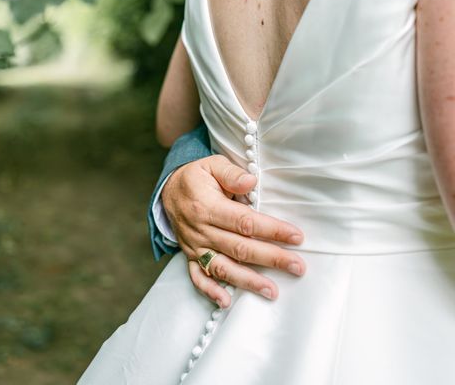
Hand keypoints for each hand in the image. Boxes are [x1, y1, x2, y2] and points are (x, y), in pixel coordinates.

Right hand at [161, 155, 305, 307]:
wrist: (168, 191)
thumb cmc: (197, 178)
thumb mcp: (211, 165)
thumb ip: (231, 173)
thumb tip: (251, 182)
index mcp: (207, 206)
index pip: (244, 222)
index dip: (271, 230)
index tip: (296, 236)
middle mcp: (200, 229)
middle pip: (239, 248)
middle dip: (270, 259)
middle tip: (297, 267)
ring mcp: (194, 246)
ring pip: (222, 267)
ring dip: (248, 281)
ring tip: (272, 291)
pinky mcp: (190, 256)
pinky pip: (198, 277)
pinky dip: (210, 291)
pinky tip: (227, 301)